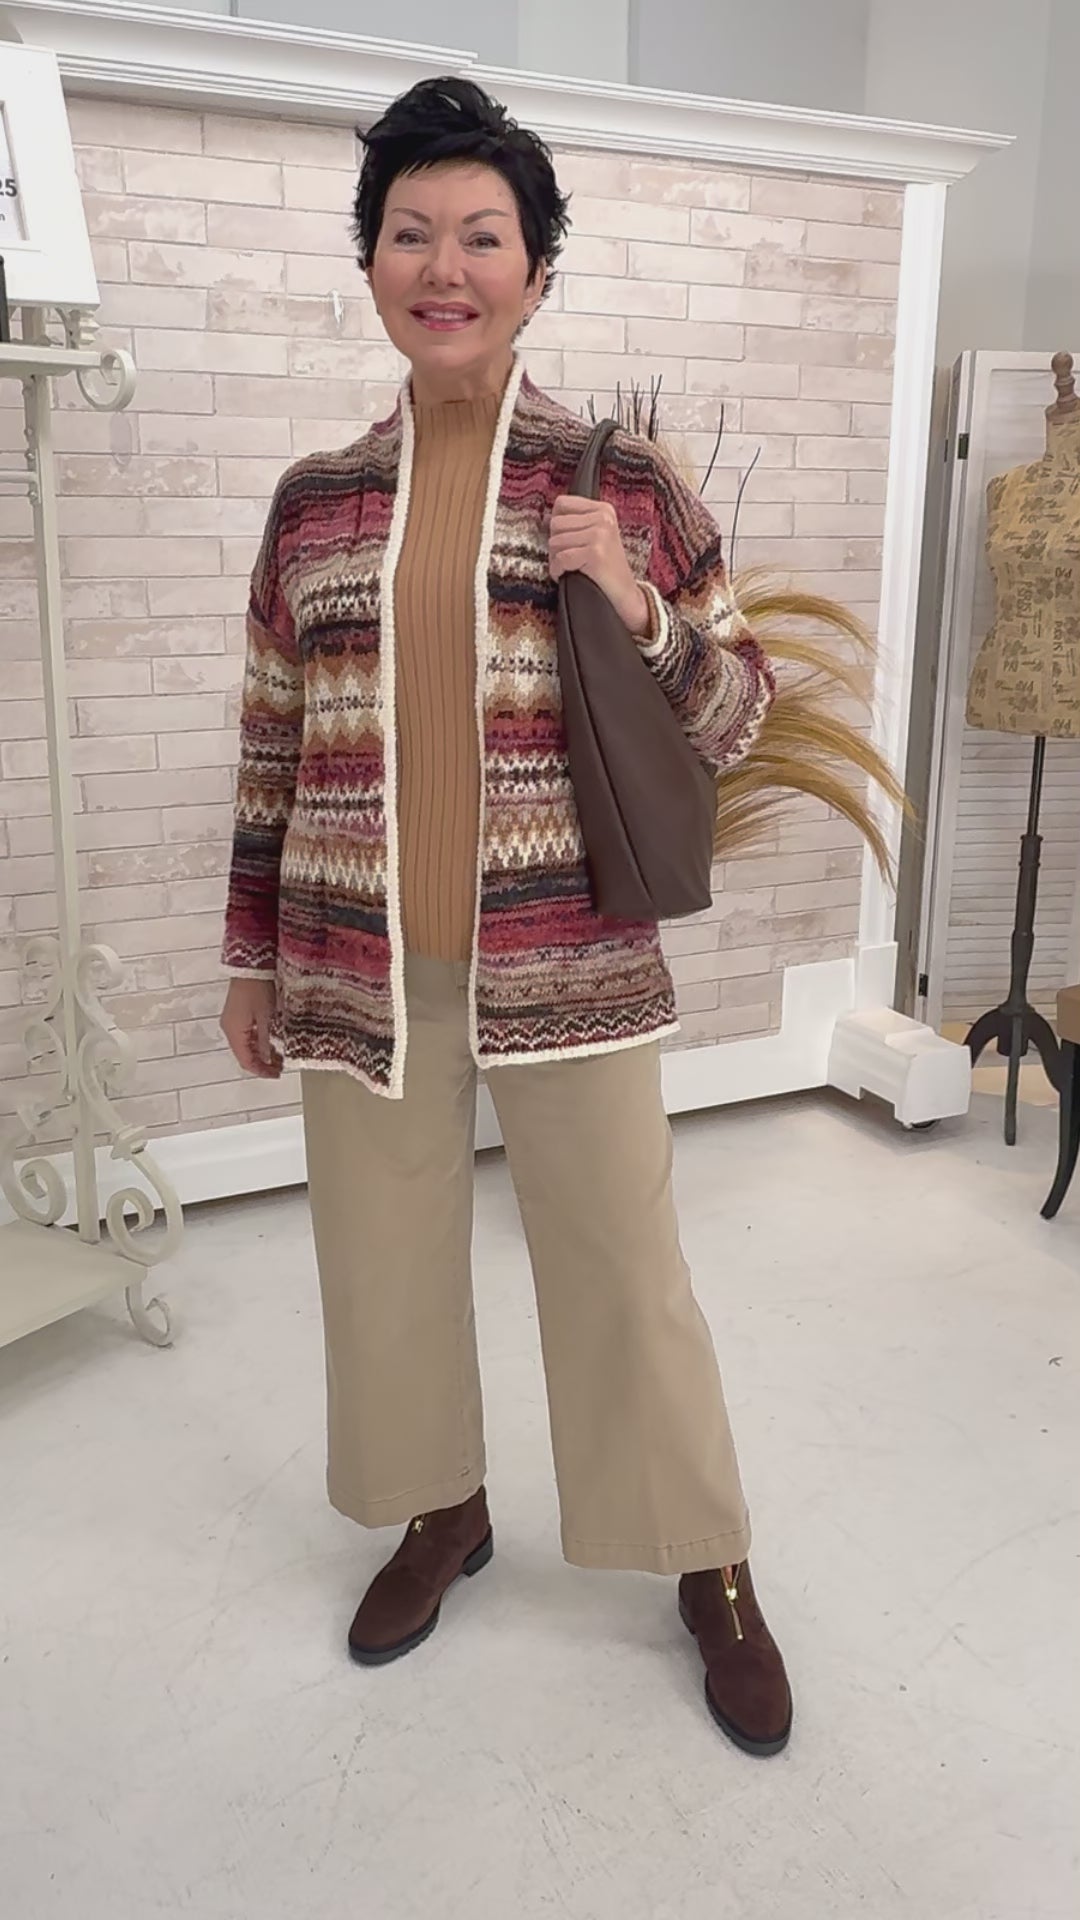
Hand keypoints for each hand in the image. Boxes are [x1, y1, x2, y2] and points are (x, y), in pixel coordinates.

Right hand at [220, 976, 280, 1077]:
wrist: (250, 968)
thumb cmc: (258, 990)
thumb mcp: (266, 1017)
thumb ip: (264, 1040)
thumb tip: (267, 1059)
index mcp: (234, 1032)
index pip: (246, 1060)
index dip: (261, 1071)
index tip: (276, 1074)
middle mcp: (229, 1029)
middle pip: (244, 1054)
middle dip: (261, 1063)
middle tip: (280, 1067)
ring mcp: (231, 1022)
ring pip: (245, 1046)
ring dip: (260, 1053)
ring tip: (278, 1057)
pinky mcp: (236, 1015)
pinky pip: (245, 1036)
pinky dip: (257, 1043)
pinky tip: (270, 1043)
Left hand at [549, 495, 650, 635]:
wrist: (625, 594)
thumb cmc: (607, 568)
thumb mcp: (597, 535)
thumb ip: (576, 522)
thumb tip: (547, 518)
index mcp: (603, 509)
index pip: (561, 503)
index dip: (557, 525)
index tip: (568, 540)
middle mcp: (603, 518)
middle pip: (555, 524)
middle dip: (556, 545)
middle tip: (568, 559)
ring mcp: (599, 535)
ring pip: (555, 542)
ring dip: (556, 560)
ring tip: (571, 567)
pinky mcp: (595, 553)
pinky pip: (560, 559)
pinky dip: (558, 571)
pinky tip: (568, 575)